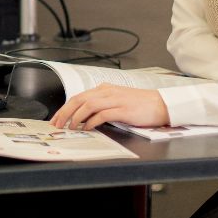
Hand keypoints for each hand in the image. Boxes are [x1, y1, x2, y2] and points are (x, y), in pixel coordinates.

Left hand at [51, 84, 169, 129]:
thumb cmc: (140, 105)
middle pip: (79, 99)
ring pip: (88, 105)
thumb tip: (83, 118)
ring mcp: (115, 99)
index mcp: (104, 89)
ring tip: (71, 128)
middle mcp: (107, 92)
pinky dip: (92, 121)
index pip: (78, 97)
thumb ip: (101, 106)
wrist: (161, 104)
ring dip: (76, 117)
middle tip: (57, 124)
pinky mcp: (123, 109)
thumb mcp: (116, 101)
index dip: (65, 108)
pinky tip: (88, 128)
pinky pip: (102, 114)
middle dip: (64, 112)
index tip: (56, 119)